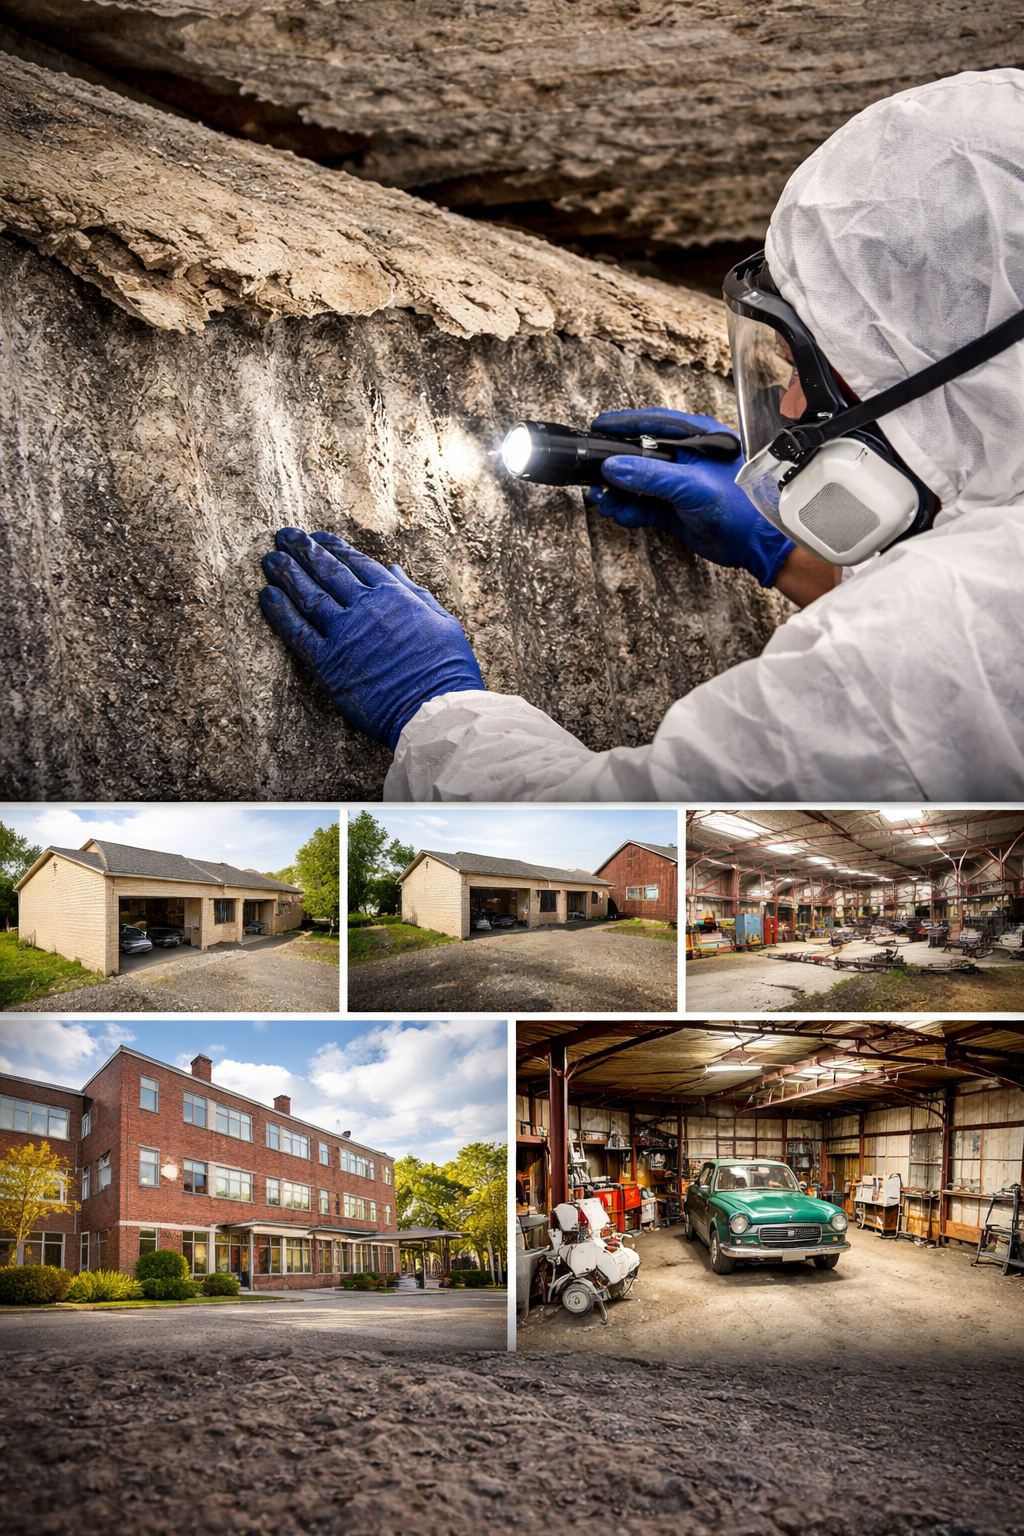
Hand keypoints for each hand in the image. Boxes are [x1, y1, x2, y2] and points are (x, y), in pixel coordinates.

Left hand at [260, 528, 483, 749]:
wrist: (434, 709)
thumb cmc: (446, 670)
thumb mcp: (443, 622)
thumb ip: (416, 594)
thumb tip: (394, 569)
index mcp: (395, 597)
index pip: (357, 563)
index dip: (334, 548)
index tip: (318, 538)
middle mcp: (366, 609)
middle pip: (327, 572)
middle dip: (303, 551)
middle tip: (284, 536)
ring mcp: (345, 635)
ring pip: (308, 596)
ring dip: (287, 574)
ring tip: (269, 559)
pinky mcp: (328, 664)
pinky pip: (297, 633)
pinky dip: (280, 613)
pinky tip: (267, 596)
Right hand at [588, 407, 795, 588]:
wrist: (756, 544)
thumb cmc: (740, 506)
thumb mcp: (691, 486)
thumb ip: (651, 475)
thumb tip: (614, 466)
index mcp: (697, 438)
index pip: (653, 423)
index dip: (624, 424)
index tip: (598, 427)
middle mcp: (685, 458)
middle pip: (640, 455)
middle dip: (615, 467)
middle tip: (594, 475)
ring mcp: (678, 485)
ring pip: (638, 483)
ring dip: (619, 493)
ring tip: (603, 501)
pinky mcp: (674, 509)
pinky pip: (644, 506)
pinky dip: (631, 511)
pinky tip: (621, 514)